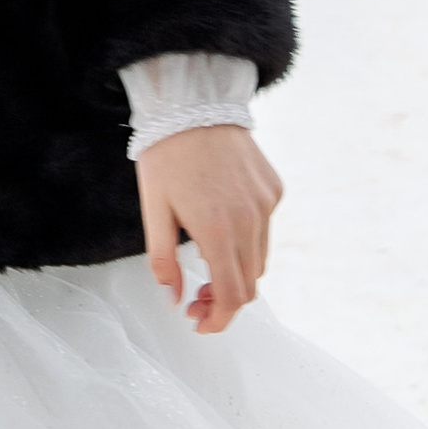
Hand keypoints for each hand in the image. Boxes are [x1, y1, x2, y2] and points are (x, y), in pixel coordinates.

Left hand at [138, 125, 283, 334]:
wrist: (194, 104)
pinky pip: (265, 230)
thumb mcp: (153, 211)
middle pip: (249, 284)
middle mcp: (250, 220)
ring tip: (207, 267)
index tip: (201, 323)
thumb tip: (176, 299)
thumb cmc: (166, 156)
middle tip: (196, 300)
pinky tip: (222, 229)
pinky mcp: (274, 190)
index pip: (231, 296)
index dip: (218, 320)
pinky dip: (247, 242)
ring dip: (236, 274)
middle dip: (224, 302)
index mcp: (217, 230)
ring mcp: (266, 204)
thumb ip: (163, 262)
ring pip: (259, 260)